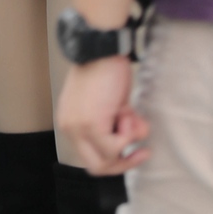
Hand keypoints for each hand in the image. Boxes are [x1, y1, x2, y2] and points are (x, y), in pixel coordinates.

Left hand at [57, 55, 149, 176]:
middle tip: (142, 151)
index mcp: (71, 123)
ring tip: (130, 114)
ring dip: (128, 139)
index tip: (137, 148)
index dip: (117, 158)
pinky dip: (128, 134)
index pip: (91, 157)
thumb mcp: (111, 102)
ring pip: (108, 160)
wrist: (102, 47)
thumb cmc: (106, 67)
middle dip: (124, 162)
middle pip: (97, 167)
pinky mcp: (90, 126)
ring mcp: (78, 130)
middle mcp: (70, 129)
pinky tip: (128, 111)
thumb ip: (116, 122)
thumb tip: (134, 137)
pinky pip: (115, 147)